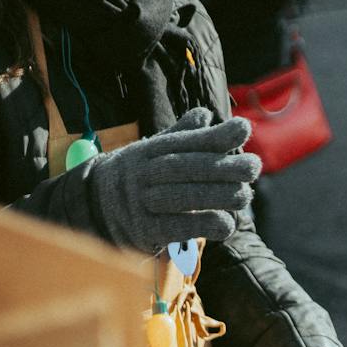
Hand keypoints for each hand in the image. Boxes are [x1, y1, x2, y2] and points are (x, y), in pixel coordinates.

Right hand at [88, 107, 259, 250]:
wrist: (92, 209)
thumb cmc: (137, 177)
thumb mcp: (153, 152)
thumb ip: (182, 136)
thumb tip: (206, 114)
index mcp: (148, 151)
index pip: (184, 141)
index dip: (215, 135)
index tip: (244, 128)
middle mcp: (142, 173)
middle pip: (186, 167)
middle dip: (224, 167)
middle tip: (254, 166)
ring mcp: (141, 203)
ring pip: (185, 196)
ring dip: (220, 196)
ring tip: (245, 196)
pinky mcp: (144, 231)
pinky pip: (178, 227)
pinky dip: (205, 225)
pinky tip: (226, 224)